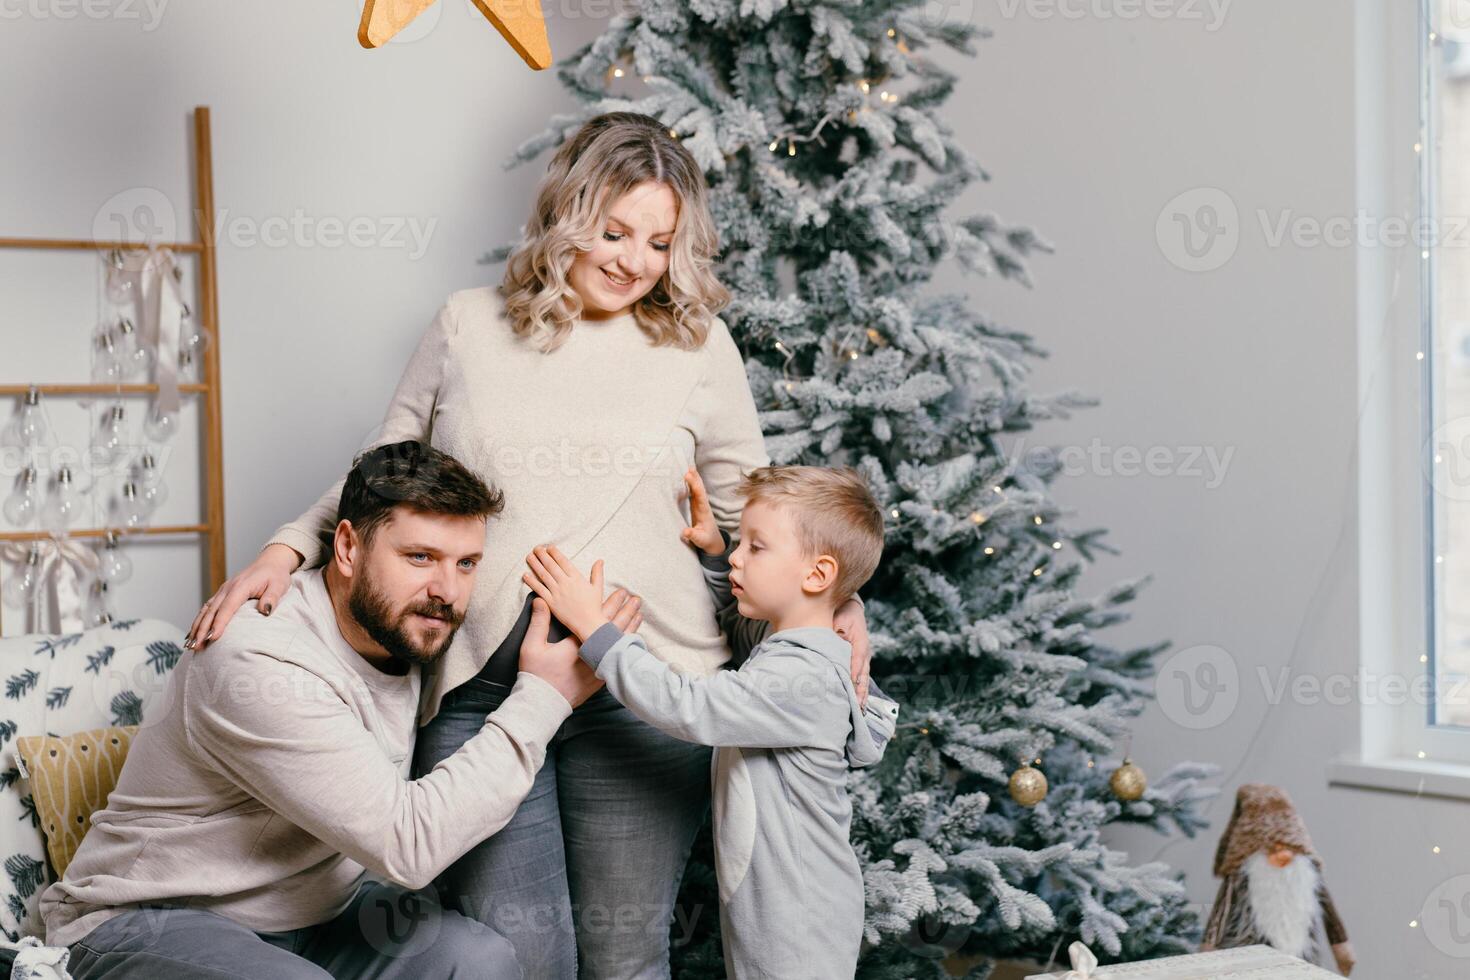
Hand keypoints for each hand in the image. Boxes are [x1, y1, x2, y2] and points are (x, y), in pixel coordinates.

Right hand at [187, 543, 301, 649]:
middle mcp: (228, 588)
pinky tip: (193, 633)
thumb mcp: (279, 585)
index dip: (219, 623)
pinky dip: (199, 620)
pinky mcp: (222, 594)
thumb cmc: (276, 575)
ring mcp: (223, 590)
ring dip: (197, 627)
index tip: (212, 638)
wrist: (270, 562)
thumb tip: (265, 611)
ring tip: (190, 644)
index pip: (227, 607)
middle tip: (196, 647)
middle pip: (212, 611)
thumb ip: (272, 597)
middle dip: (202, 630)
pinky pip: (207, 608)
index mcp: (241, 586)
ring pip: (206, 610)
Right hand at [518, 590, 642, 707]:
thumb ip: (538, 621)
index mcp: (578, 644)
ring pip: (619, 645)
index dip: (611, 604)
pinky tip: (631, 642)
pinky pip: (618, 661)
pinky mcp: (600, 681)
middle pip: (613, 630)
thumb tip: (541, 600)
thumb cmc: (536, 675)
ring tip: (639, 616)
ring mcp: (598, 669)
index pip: (598, 620)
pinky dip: (625, 648)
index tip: (621, 593)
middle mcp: (592, 655)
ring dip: (630, 629)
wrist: (543, 704)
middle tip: (636, 600)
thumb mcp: (531, 646)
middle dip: (626, 613)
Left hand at [522, 546, 614, 642]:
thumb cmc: (594, 607)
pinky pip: (539, 590)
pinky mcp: (551, 602)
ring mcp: (557, 593)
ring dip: (535, 564)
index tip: (549, 547)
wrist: (589, 624)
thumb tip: (600, 560)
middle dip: (543, 555)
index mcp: (577, 578)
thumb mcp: (598, 588)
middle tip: (536, 548)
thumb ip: (597, 573)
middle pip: (551, 566)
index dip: (555, 553)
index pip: (563, 562)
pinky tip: (525, 575)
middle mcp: (566, 583)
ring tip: (529, 556)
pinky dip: (531, 582)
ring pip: (544, 575)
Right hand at [680, 466, 725, 556]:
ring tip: (689, 468)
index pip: (699, 497)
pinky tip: (688, 477)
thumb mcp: (700, 540)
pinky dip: (691, 484)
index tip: (688, 477)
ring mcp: (700, 505)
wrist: (713, 541)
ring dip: (694, 479)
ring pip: (697, 489)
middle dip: (695, 479)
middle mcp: (703, 506)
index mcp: (704, 512)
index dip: (695, 486)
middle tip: (689, 468)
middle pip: (700, 490)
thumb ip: (693, 536)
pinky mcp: (696, 506)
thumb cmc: (706, 540)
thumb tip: (685, 532)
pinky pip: (693, 493)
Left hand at [834, 597, 871, 705]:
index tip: (851, 691)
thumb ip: (838, 629)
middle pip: (862, 676)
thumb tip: (838, 637)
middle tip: (857, 709)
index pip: (857, 664)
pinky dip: (860, 691)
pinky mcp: (859, 661)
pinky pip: (861, 678)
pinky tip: (858, 703)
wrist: (850, 607)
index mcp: (860, 644)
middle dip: (860, 693)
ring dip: (861, 695)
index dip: (854, 678)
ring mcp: (863, 658)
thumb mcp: (841, 618)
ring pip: (863, 680)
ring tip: (860, 711)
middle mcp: (864, 654)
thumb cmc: (843, 613)